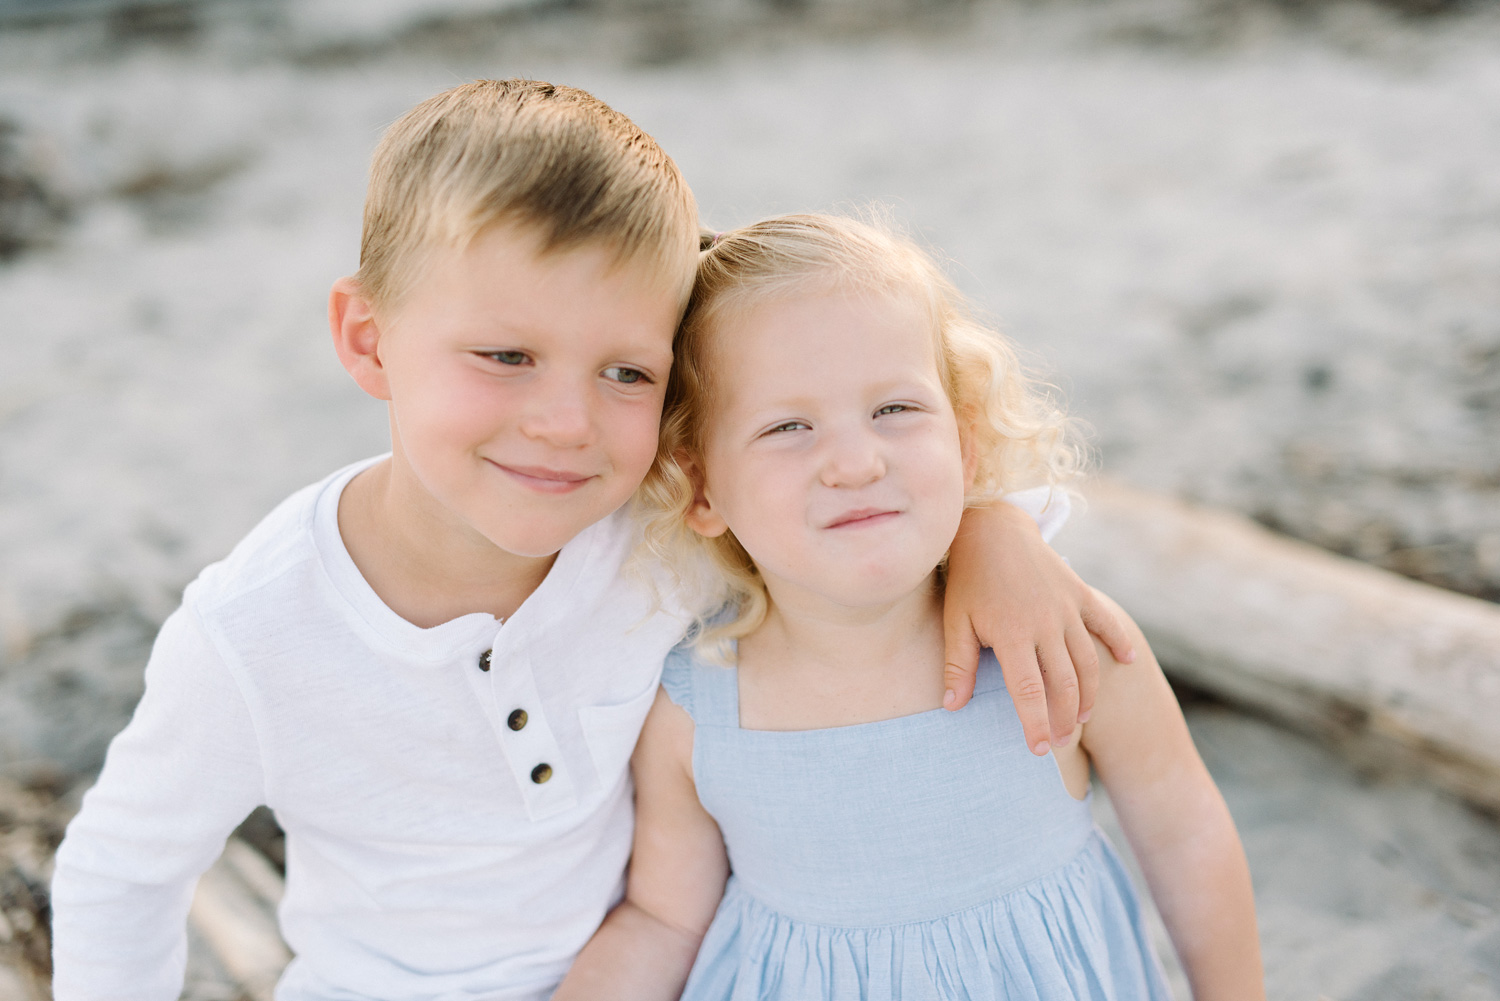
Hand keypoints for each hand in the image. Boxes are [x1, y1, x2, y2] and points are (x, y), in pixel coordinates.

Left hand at [942, 501, 1134, 753]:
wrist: (992, 530)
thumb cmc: (968, 580)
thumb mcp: (955, 621)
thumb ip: (957, 665)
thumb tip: (952, 706)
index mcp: (1012, 634)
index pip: (1029, 691)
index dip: (1036, 724)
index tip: (1040, 750)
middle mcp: (1045, 624)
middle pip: (1065, 683)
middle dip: (1065, 719)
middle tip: (1062, 741)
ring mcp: (1066, 608)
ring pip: (1087, 661)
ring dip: (1089, 694)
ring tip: (1083, 718)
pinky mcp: (1079, 593)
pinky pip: (1105, 622)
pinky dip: (1118, 643)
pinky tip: (1127, 662)